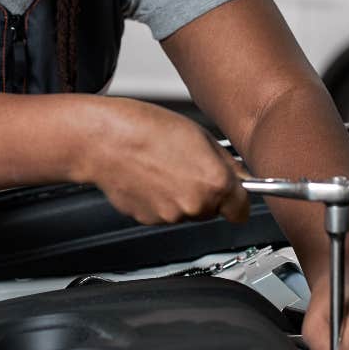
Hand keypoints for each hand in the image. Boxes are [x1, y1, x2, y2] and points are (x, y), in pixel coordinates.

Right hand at [77, 97, 249, 224]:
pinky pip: (164, 213)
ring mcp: (170, 216)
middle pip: (213, 210)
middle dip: (206, 193)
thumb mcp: (199, 135)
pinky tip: (149, 177)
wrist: (105, 140)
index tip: (233, 194)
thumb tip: (240, 178)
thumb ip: (226, 163)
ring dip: (181, 195)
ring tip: (163, 167)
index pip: (242, 210)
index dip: (237, 200)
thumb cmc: (147, 129)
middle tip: (187, 166)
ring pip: (187, 211)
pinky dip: (160, 199)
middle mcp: (195, 205)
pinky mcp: (148, 220)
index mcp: (215, 182)